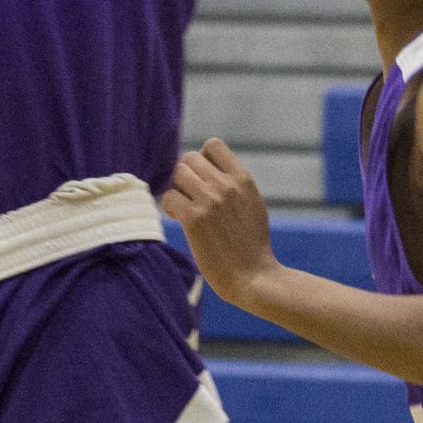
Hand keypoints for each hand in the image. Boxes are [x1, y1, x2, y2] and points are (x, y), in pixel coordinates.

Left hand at [163, 139, 277, 310]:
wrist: (253, 277)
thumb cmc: (252, 246)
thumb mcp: (252, 205)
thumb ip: (234, 185)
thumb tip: (211, 170)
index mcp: (243, 179)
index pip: (213, 145)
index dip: (202, 159)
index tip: (203, 179)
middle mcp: (226, 185)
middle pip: (189, 159)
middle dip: (186, 176)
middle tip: (190, 197)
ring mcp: (209, 201)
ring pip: (177, 175)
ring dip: (177, 191)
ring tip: (185, 208)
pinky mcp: (194, 219)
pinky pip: (169, 198)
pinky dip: (170, 208)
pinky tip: (179, 220)